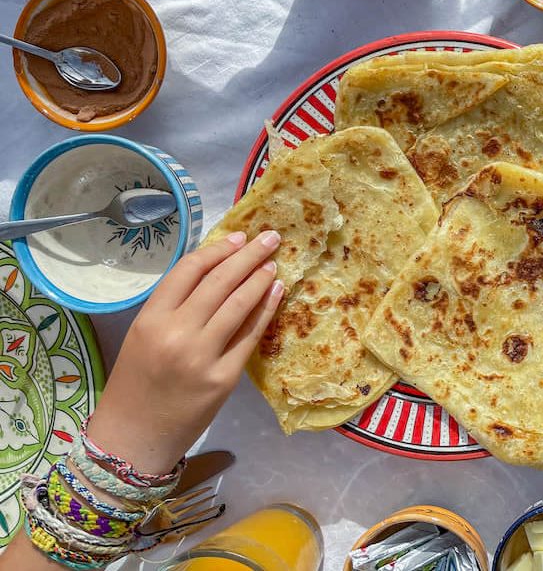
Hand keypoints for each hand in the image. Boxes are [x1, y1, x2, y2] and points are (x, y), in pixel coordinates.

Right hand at [85, 231, 283, 474]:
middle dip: (248, 255)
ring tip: (274, 262)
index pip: (189, 271)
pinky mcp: (225, 378)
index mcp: (150, 319)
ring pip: (239, 305)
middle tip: (269, 237)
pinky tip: (276, 292)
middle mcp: (176, 334)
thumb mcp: (142, 336)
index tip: (238, 236)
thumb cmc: (135, 384)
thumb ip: (173, 306)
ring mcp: (203, 357)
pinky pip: (251, 336)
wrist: (134, 438)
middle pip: (220, 282)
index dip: (217, 250)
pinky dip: (266, 310)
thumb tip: (216, 269)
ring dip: (260, 278)